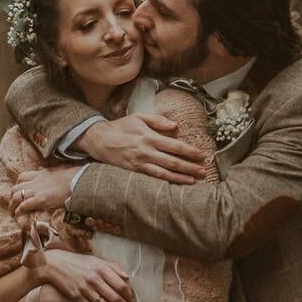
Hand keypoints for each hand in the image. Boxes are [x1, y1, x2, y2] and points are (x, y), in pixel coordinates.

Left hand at [9, 165, 76, 215]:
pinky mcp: (41, 199)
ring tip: (13, 213)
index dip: (18, 186)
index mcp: (40, 174)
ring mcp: (38, 191)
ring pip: (16, 196)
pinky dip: (19, 210)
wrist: (80, 180)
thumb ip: (50, 171)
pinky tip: (19, 214)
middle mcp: (36, 182)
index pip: (22, 177)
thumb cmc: (74, 176)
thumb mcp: (60, 169)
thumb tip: (41, 169)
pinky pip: (25, 205)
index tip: (20, 192)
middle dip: (12, 197)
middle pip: (15, 188)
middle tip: (14, 205)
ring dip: (12, 206)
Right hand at [39, 249, 133, 301]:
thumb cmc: (78, 262)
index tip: (131, 298)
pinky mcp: (76, 297)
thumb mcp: (96, 260)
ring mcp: (84, 289)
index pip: (121, 285)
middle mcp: (94, 279)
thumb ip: (113, 268)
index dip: (129, 295)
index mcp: (101, 269)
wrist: (55, 264)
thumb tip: (127, 277)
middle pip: (115, 298)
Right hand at [83, 114, 208, 183]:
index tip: (201, 155)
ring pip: (165, 173)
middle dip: (190, 167)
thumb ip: (158, 120)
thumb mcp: (139, 117)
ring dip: (181, 177)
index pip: (175, 146)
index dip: (190, 152)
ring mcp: (140, 163)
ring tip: (194, 180)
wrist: (99, 139)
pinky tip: (176, 184)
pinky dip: (166, 181)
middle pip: (173, 162)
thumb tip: (176, 126)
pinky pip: (153, 178)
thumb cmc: (121, 126)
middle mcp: (146, 152)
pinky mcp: (134, 171)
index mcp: (149, 137)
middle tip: (203, 171)